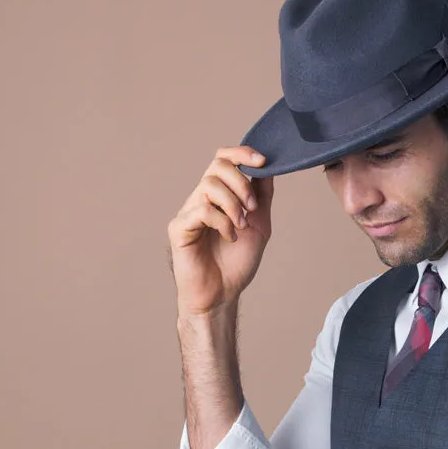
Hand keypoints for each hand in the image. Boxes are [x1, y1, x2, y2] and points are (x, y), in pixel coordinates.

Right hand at [168, 146, 274, 316]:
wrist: (222, 295)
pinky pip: (201, 209)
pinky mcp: (179, 228)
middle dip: (241, 183)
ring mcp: (188, 212)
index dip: (242, 153)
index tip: (262, 161)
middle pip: (217, 165)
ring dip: (233, 205)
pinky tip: (229, 238)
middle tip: (252, 208)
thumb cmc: (236, 263)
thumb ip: (262, 196)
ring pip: (209, 185)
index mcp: (218, 196)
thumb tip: (268, 166)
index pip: (223, 159)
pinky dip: (222, 222)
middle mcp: (201, 199)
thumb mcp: (259, 224)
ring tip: (241, 227)